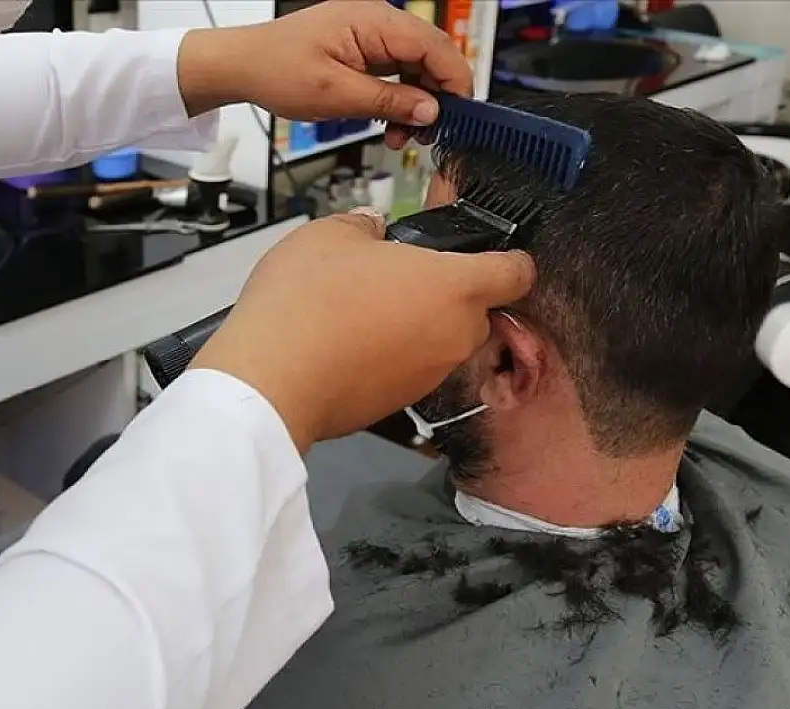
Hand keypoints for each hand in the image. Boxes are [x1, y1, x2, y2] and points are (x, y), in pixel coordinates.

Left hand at [178, 0, 470, 145]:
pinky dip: (397, 99)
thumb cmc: (276, 70)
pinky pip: (394, 71)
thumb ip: (389, 102)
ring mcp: (370, 34)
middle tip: (429, 134)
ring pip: (414, 67)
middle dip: (434, 97)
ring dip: (415, 103)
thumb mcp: (337, 95)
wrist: (242, 66)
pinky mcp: (361, 49)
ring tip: (401, 136)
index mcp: (374, 21)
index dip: (454, 81)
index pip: (435, 45)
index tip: (461, 114)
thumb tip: (430, 111)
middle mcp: (376, 21)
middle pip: (430, 55)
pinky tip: (389, 124)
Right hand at [191, 209, 534, 451]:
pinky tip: (348, 340)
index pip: (517, 271)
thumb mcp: (329, 234)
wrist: (272, 382)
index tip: (492, 251)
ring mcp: (428, 374)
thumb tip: (371, 229)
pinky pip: (409, 368)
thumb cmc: (305, 306)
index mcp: (454, 286)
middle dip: (446, 291)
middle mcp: (453, 335)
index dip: (509, 257)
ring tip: (363, 307)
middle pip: (475, 308)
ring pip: (439, 340)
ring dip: (415, 324)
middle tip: (400, 273)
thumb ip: (364, 224)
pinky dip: (390, 354)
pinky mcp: (400, 402)